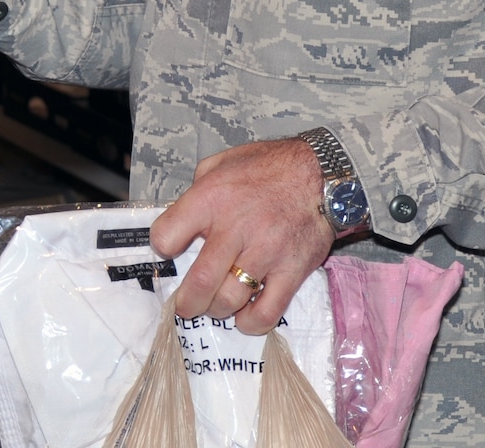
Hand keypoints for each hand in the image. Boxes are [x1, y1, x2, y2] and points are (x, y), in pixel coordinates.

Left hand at [151, 139, 333, 334]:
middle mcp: (235, 228)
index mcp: (211, 199)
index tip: (169, 250)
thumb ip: (197, 188)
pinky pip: (267, 311)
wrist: (322, 173)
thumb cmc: (269, 167)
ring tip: (216, 306)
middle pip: (199, 281)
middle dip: (187, 302)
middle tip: (186, 305)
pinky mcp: (292, 271)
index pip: (166, 235)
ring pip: (229, 300)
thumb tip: (184, 217)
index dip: (163, 247)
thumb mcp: (222, 163)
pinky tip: (244, 316)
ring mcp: (265, 252)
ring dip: (216, 310)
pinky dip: (250, 322)